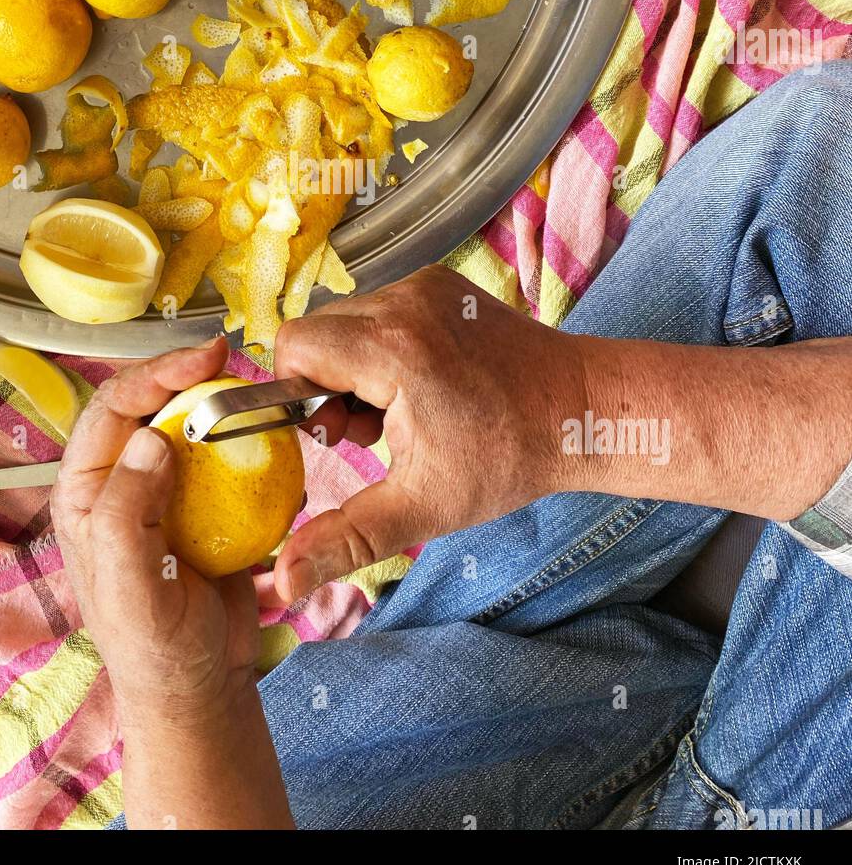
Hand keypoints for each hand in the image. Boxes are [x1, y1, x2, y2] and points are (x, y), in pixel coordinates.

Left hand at [52, 337, 295, 828]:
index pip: (111, 411)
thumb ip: (129, 514)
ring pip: (191, 425)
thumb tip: (152, 438)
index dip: (152, 374)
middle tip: (230, 358)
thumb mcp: (133, 588)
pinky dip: (251, 443)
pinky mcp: (207, 504)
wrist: (202, 689)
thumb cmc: (155, 652)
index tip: (200, 358)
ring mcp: (166, 491)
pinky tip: (274, 439)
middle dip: (188, 375)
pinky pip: (228, 458)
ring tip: (255, 393)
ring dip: (222, 405)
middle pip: (152, 404)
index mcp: (86, 493)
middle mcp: (121, 482)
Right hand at [272, 264, 588, 601]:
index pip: (296, 345)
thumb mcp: (423, 507)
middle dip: (325, 383)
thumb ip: (346, 540)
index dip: (297, 391)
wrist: (581, 409)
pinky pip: (380, 308)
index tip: (335, 431)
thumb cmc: (508, 459)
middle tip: (369, 431)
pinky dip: (382, 346)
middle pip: (317, 332)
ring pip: (346, 320)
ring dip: (354, 366)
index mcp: (392, 349)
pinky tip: (418, 385)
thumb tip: (284, 582)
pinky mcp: (440, 282)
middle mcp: (403, 301)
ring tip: (397, 412)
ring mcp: (424, 285)